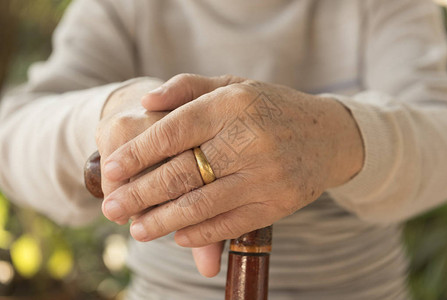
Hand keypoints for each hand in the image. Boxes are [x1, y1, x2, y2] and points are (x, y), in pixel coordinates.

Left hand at [101, 74, 363, 274]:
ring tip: (136, 231)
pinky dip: (199, 234)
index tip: (112, 170)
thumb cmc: (270, 108)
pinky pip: (230, 224)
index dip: (137, 153)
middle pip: (182, 173)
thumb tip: (145, 102)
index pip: (173, 131)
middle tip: (112, 209)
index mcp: (233, 104)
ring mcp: (266, 176)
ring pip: (202, 205)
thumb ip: (188, 87)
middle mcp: (250, 139)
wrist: (329, 135)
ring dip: (162, 221)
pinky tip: (177, 236)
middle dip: (140, 194)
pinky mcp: (278, 204)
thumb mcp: (233, 85)